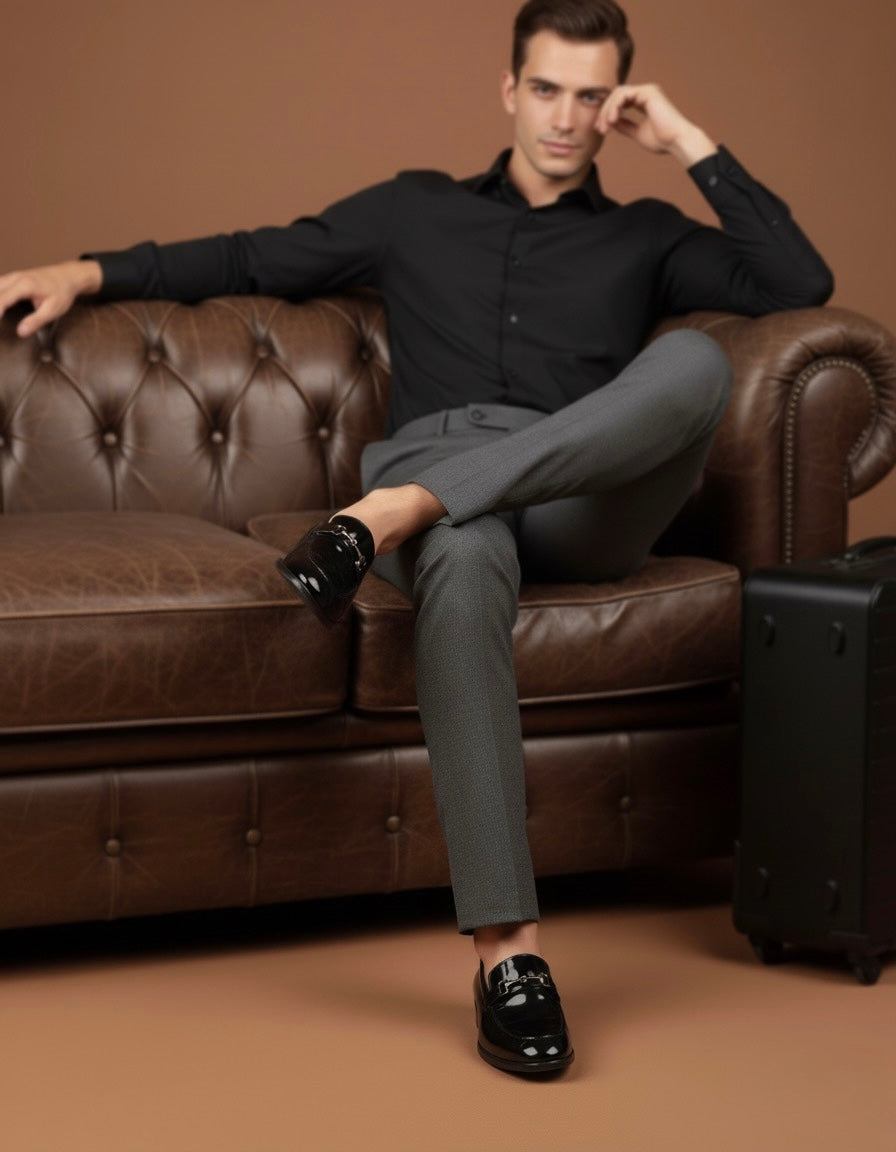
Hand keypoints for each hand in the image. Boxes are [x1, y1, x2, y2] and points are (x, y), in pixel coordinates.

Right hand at [0, 260, 101, 337]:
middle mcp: (15, 278)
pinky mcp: (12, 279)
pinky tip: (0, 307)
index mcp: (25, 285)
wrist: (67, 276)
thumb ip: (36, 321)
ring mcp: (12, 276)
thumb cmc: (62, 293)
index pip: (2, 299)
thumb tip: (20, 332)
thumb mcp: (53, 309)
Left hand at [596, 84, 715, 166]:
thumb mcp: (637, 133)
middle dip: (605, 112)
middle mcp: (646, 93)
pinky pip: (623, 95)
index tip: (601, 129)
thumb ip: (625, 126)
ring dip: (608, 110)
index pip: (620, 102)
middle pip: (616, 96)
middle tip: (600, 129)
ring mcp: (647, 91)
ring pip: (618, 94)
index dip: (608, 114)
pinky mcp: (648, 92)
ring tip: (605, 126)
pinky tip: (612, 120)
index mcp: (644, 101)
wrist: (676, 141)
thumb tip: (611, 123)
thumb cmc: (662, 140)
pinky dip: (615, 106)